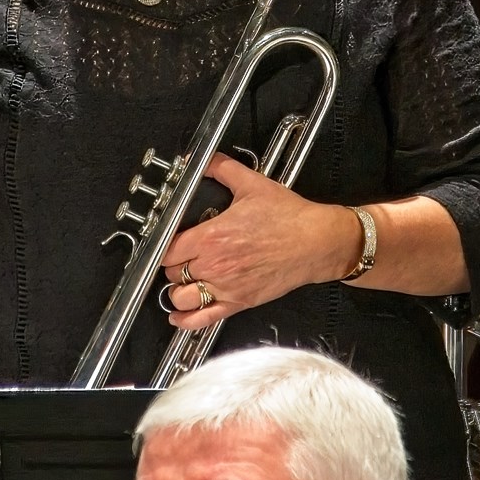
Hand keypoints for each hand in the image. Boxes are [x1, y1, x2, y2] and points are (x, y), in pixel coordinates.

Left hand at [158, 153, 357, 329]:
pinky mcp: (239, 302)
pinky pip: (203, 319)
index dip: (163, 243)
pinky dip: (185, 320)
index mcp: (213, 236)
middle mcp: (215, 264)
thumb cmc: (289, 217)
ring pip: (181, 297)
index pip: (168, 248)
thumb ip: (222, 169)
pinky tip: (178, 315)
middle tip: (180, 255)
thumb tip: (205, 160)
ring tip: (182, 279)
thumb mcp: (253, 184)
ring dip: (176, 289)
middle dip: (172, 263)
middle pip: (172, 271)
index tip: (168, 240)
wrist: (316, 242)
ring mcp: (226, 287)